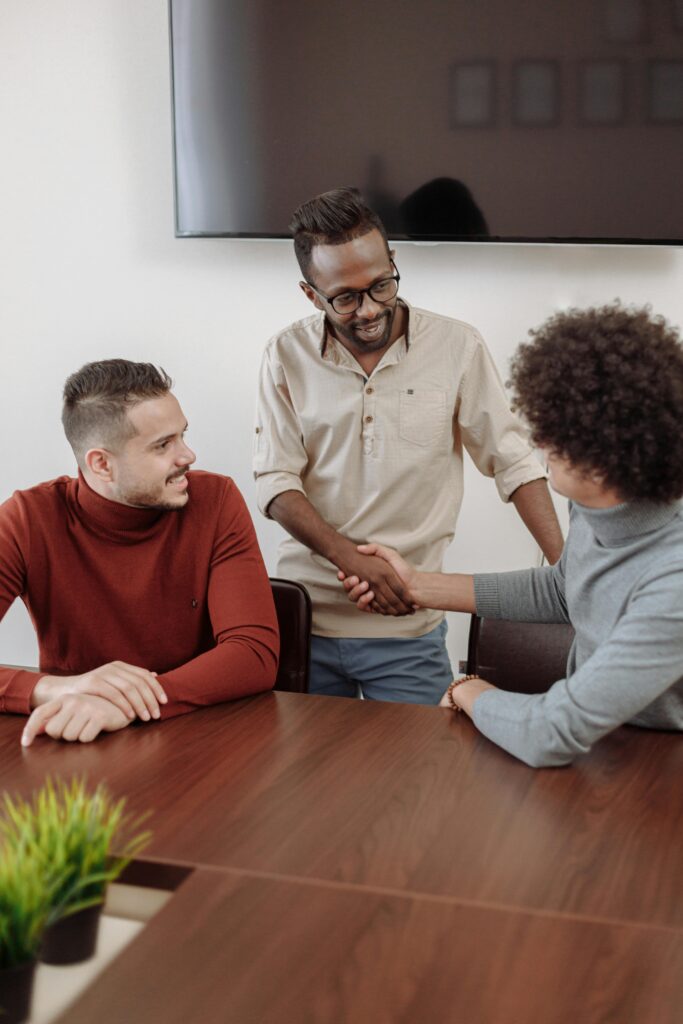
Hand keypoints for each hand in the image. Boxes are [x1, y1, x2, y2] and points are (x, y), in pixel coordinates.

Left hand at [21, 694, 131, 746]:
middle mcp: (73, 701)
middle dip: (63, 735)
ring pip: (69, 736)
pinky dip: (90, 737)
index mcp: (64, 698)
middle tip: (78, 728)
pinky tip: (98, 729)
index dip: (30, 729)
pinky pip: (85, 738)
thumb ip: (56, 719)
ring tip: (89, 727)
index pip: (40, 714)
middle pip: (54, 731)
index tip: (25, 743)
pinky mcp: (99, 716)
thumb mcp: (74, 710)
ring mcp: (86, 707)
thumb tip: (39, 732)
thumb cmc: (96, 709)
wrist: (125, 702)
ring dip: (78, 737)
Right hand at [31, 662, 166, 721]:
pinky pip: (114, 694)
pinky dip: (125, 706)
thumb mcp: (113, 683)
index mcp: (121, 666)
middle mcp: (114, 667)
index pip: (145, 675)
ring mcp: (103, 673)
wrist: (64, 691)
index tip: (164, 703)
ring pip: (129, 688)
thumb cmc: (92, 691)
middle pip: (139, 682)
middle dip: (151, 699)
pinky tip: (130, 716)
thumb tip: (155, 675)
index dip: (156, 688)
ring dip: (140, 704)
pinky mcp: (93, 682)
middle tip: (156, 715)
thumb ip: (132, 679)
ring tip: (146, 718)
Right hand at [338, 543, 418, 613]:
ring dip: (356, 593)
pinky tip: (369, 595)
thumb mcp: (389, 554)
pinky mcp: (376, 607)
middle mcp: (367, 588)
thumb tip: (359, 548)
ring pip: (355, 599)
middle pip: (349, 589)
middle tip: (354, 578)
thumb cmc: (403, 569)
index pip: (350, 577)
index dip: (343, 576)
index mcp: (368, 576)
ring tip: (364, 586)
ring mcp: (371, 599)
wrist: (416, 585)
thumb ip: (375, 549)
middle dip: (348, 585)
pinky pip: (365, 608)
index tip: (341, 572)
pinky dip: (365, 602)